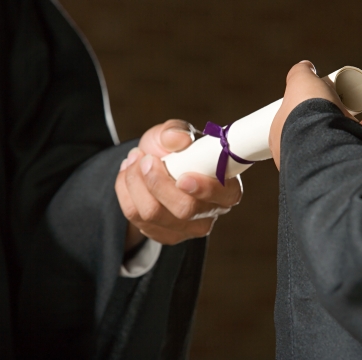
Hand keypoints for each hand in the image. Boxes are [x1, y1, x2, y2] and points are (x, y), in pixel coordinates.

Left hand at [115, 120, 242, 250]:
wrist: (154, 167)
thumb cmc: (174, 150)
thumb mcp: (174, 133)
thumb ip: (176, 131)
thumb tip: (176, 139)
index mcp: (227, 187)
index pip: (225, 195)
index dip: (205, 189)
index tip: (182, 177)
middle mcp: (211, 213)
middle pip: (184, 209)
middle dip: (158, 182)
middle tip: (145, 159)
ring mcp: (187, 228)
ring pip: (153, 214)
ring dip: (136, 183)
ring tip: (133, 160)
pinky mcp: (163, 235)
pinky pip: (136, 218)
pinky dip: (125, 192)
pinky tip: (128, 175)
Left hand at [270, 61, 361, 168]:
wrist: (326, 149)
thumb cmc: (307, 116)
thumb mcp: (299, 84)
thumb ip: (299, 73)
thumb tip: (305, 67)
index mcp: (285, 142)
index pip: (303, 124)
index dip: (321, 109)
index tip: (335, 96)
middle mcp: (304, 158)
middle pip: (331, 132)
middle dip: (351, 116)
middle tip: (360, 104)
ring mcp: (326, 170)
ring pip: (354, 143)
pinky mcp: (352, 178)